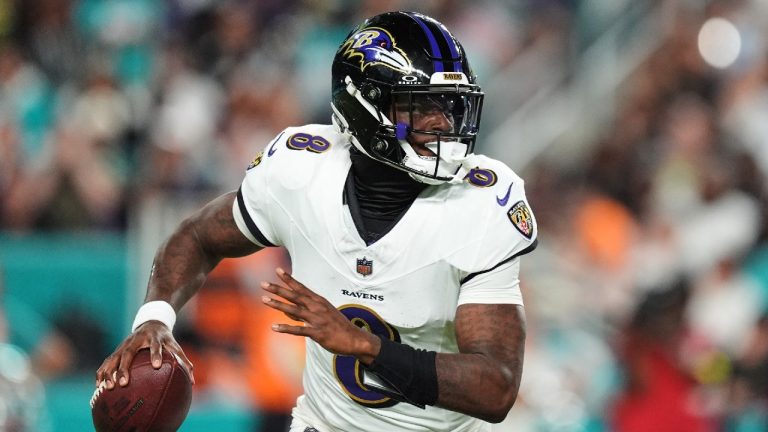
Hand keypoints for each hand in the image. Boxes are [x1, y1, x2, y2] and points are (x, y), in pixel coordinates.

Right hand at [95, 321, 194, 388]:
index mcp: (153, 338)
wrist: (150, 322)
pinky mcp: (116, 350)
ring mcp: (124, 345)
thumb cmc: (165, 338)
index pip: (155, 345)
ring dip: (109, 372)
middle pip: (128, 353)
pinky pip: (107, 361)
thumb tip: (192, 381)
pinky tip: (98, 386)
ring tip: (108, 387)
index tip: (157, 365)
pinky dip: (102, 372)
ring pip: (114, 357)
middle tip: (123, 383)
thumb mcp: (174, 345)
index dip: (156, 354)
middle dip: (124, 368)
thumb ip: (183, 360)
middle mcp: (136, 340)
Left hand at [261, 268, 379, 362]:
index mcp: (319, 301)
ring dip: (278, 305)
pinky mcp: (317, 333)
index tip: (278, 270)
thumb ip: (306, 312)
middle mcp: (317, 308)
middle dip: (278, 289)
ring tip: (264, 299)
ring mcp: (317, 320)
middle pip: (294, 296)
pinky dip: (286, 328)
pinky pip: (299, 330)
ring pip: (294, 310)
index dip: (289, 279)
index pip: (301, 287)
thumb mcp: (324, 314)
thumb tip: (289, 313)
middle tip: (263, 283)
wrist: (355, 339)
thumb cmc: (338, 326)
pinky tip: (274, 327)